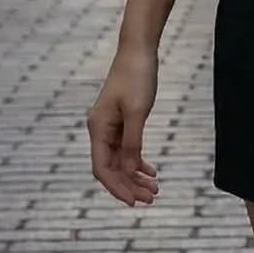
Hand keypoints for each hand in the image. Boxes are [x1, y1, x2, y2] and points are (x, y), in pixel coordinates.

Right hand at [87, 43, 160, 207]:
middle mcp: (100, 130)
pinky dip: (138, 161)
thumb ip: (132, 142)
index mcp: (98, 128)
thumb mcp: (137, 111)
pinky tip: (151, 171)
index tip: (134, 202)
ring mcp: (110, 127)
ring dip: (135, 176)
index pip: (102, 168)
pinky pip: (127, 149)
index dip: (116, 188)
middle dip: (129, 185)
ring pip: (120, 161)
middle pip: (111, 168)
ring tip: (155, 189)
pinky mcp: (121, 121)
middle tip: (151, 198)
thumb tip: (130, 170)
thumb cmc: (136, 77)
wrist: (139, 50)